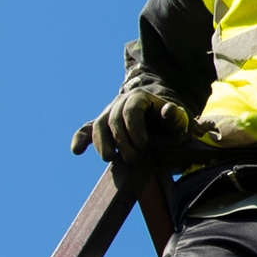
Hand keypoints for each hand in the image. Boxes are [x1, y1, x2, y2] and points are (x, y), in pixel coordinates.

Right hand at [70, 91, 192, 159]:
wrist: (162, 122)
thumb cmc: (171, 123)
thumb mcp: (179, 119)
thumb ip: (175, 115)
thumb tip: (167, 110)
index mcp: (139, 98)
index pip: (131, 110)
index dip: (135, 129)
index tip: (144, 146)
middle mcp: (120, 102)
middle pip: (113, 119)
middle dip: (121, 140)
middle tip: (133, 159)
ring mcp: (109, 113)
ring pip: (98, 125)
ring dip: (101, 143)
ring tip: (109, 158)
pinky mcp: (102, 126)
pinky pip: (87, 129)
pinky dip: (81, 139)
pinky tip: (77, 151)